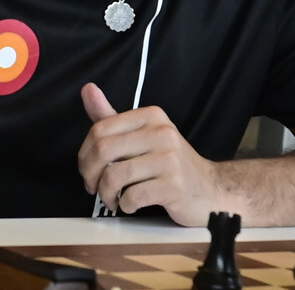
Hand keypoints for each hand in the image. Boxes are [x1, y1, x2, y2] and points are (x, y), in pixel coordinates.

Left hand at [77, 83, 220, 226]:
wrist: (210, 189)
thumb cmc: (169, 163)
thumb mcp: (142, 135)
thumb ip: (112, 116)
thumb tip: (87, 89)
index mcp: (151, 116)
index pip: (100, 128)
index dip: (85, 153)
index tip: (88, 169)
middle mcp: (162, 133)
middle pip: (104, 150)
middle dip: (91, 174)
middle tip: (94, 187)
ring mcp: (169, 159)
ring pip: (115, 176)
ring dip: (107, 193)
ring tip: (112, 199)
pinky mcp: (173, 186)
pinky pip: (132, 197)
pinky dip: (125, 205)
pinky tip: (130, 205)